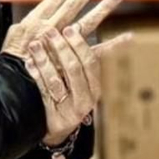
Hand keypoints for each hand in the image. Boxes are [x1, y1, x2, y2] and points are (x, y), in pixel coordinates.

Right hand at [2, 0, 125, 60]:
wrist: (12, 86)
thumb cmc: (10, 64)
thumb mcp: (11, 39)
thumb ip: (22, 28)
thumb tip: (27, 20)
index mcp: (35, 22)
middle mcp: (52, 28)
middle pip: (73, 4)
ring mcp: (65, 44)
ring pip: (88, 21)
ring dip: (104, 6)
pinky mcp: (74, 60)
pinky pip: (98, 51)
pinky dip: (115, 44)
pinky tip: (129, 36)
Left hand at [23, 23, 130, 145]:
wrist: (59, 129)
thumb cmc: (73, 96)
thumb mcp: (88, 81)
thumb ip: (92, 60)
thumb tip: (130, 37)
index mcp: (95, 87)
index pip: (90, 63)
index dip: (79, 45)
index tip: (69, 29)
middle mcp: (85, 99)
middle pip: (74, 69)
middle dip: (61, 48)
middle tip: (50, 32)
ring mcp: (69, 108)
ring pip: (56, 80)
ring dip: (44, 60)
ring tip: (35, 44)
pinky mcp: (53, 116)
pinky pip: (42, 92)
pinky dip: (35, 75)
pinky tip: (28, 62)